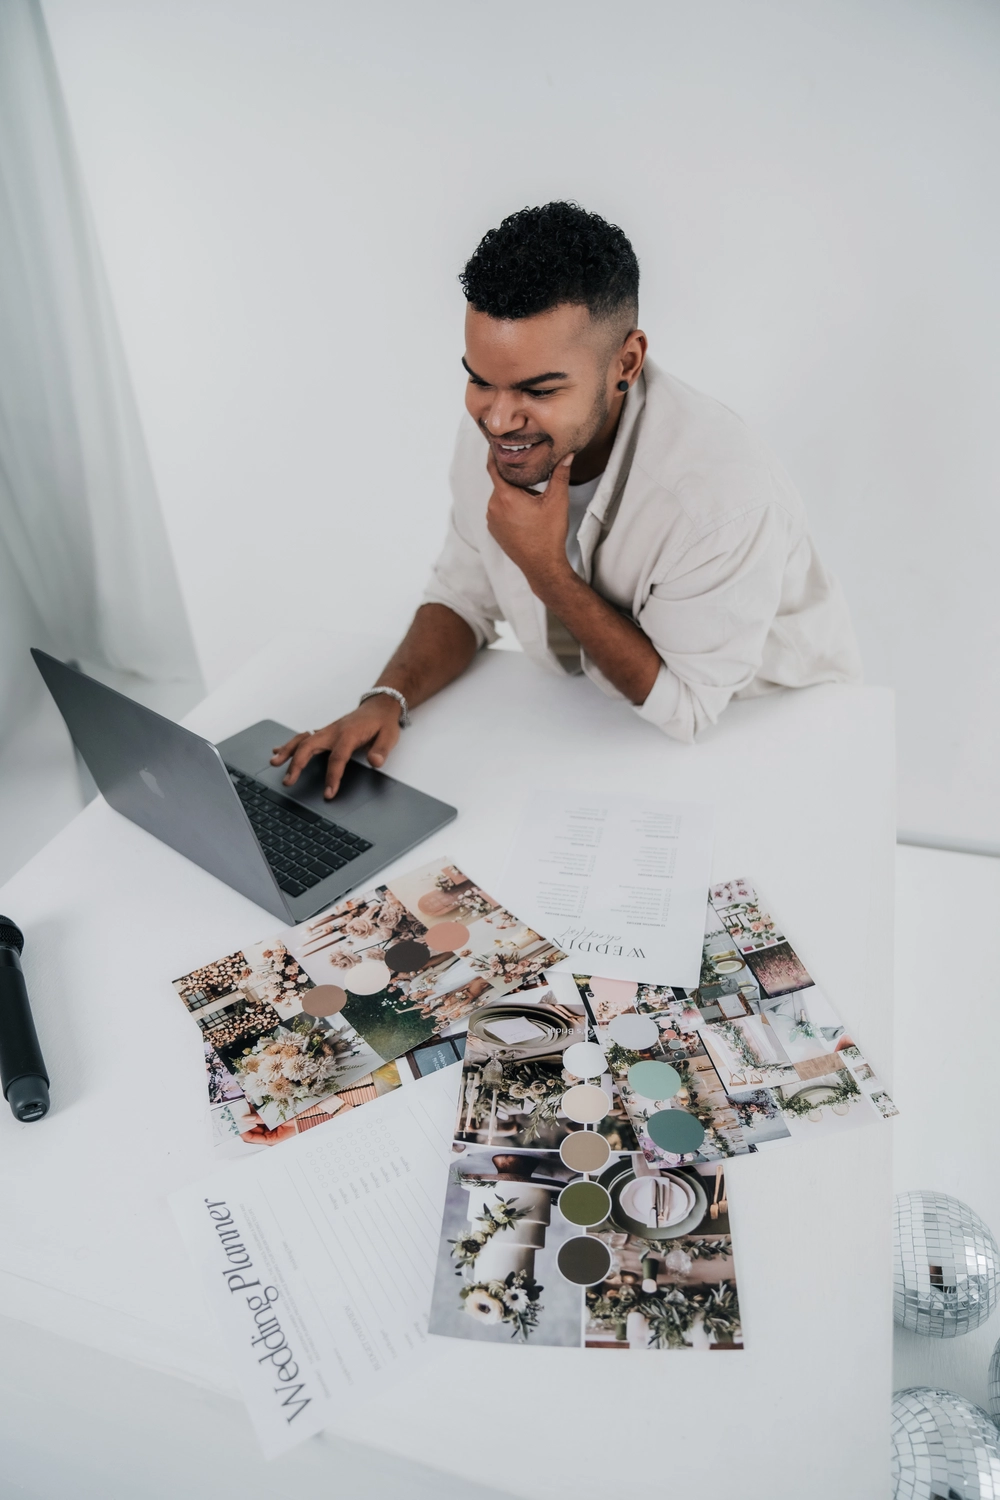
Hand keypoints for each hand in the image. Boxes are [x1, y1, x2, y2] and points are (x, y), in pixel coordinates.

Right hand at [270, 695, 401, 798]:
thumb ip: (381, 750)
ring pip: (302, 740)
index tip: (328, 792)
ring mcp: (327, 731)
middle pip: (309, 747)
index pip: (337, 758)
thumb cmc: (383, 722)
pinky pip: (303, 737)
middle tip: (288, 781)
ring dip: (287, 751)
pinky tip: (277, 751)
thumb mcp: (389, 736)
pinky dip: (289, 744)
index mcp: (349, 734)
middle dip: (297, 764)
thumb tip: (375, 762)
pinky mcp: (324, 732)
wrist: (379, 705)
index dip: (332, 777)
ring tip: (274, 763)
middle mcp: (333, 732)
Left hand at [486, 450, 574, 591]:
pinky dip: (509, 508)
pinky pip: (499, 511)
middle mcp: (493, 506)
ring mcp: (492, 520)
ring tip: (532, 500)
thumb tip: (568, 454)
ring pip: (500, 497)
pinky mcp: (494, 530)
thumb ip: (560, 475)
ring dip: (513, 494)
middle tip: (532, 478)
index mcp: (506, 496)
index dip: (494, 454)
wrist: (542, 566)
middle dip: (515, 479)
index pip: (493, 467)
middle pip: (501, 482)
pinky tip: (525, 515)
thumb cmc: (549, 534)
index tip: (497, 444)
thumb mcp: (558, 501)